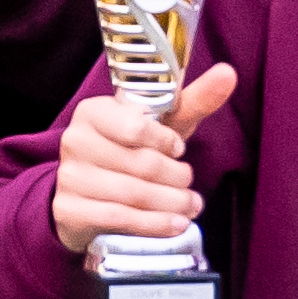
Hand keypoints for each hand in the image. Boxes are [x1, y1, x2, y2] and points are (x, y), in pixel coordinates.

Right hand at [42, 64, 228, 255]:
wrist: (88, 195)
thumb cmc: (130, 152)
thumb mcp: (159, 126)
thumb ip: (193, 100)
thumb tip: (227, 73)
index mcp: (93, 112)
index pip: (136, 127)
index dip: (166, 142)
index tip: (179, 150)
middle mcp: (76, 141)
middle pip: (141, 164)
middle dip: (177, 178)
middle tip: (190, 184)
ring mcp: (70, 177)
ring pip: (134, 194)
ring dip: (172, 203)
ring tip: (190, 206)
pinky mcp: (70, 210)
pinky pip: (120, 218)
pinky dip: (154, 224)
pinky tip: (174, 224)